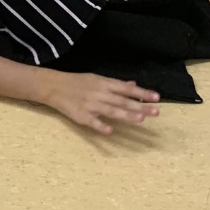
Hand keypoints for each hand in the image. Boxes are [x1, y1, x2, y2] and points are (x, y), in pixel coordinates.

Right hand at [44, 71, 160, 134]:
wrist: (53, 86)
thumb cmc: (77, 82)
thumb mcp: (96, 78)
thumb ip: (115, 84)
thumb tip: (133, 85)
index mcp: (103, 83)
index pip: (126, 88)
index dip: (141, 93)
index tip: (156, 97)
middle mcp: (99, 93)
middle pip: (122, 100)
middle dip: (139, 106)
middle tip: (156, 111)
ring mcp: (90, 105)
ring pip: (111, 110)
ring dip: (126, 114)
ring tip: (140, 118)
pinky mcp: (81, 116)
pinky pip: (92, 122)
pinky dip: (101, 126)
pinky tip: (110, 131)